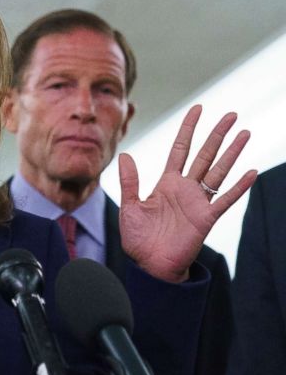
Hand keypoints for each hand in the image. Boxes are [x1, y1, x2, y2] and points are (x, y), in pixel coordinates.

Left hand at [118, 105, 255, 281]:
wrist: (150, 265)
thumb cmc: (139, 239)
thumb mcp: (130, 207)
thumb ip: (130, 182)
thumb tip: (125, 155)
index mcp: (166, 183)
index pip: (180, 149)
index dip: (188, 129)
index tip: (198, 109)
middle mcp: (185, 189)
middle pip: (204, 155)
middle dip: (216, 135)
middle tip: (231, 114)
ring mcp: (197, 202)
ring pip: (218, 171)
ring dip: (231, 153)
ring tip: (244, 133)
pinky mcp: (206, 218)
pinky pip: (225, 199)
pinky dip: (238, 186)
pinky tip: (251, 171)